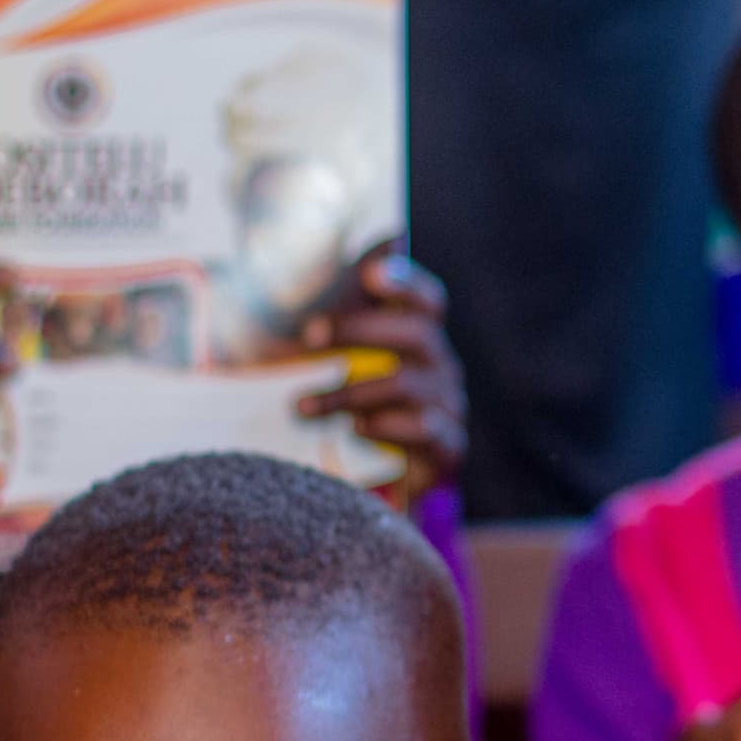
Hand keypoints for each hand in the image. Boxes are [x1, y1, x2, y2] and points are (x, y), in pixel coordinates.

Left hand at [297, 240, 467, 498]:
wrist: (386, 474)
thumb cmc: (356, 401)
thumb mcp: (340, 359)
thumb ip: (333, 317)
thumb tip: (292, 267)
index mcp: (420, 335)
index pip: (426, 299)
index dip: (405, 281)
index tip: (370, 274)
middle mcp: (441, 365)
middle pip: (419, 333)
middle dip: (361, 330)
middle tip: (310, 335)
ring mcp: (449, 405)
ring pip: (408, 383)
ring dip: (349, 392)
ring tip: (302, 406)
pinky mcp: (448, 446)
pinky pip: (423, 428)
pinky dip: (383, 426)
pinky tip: (352, 429)